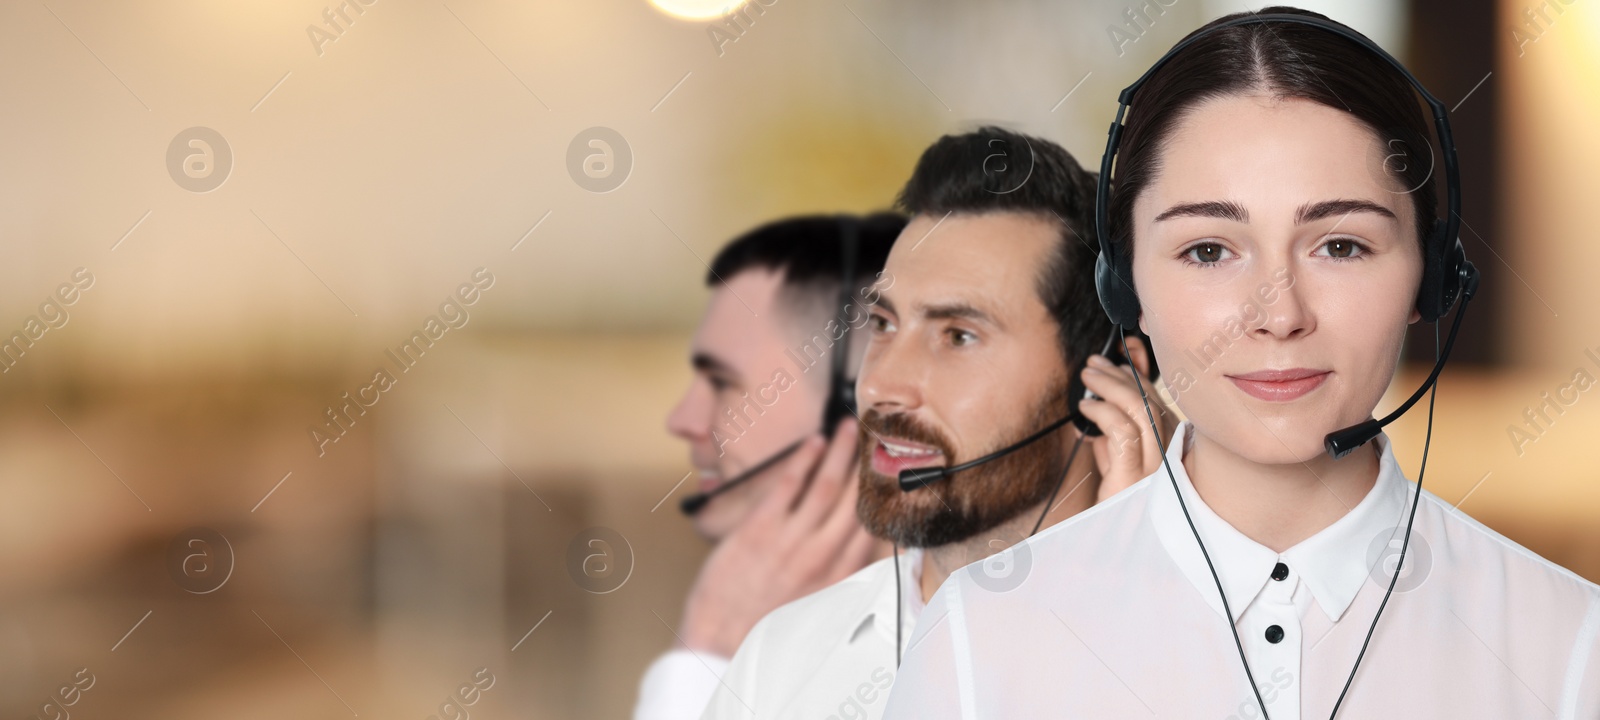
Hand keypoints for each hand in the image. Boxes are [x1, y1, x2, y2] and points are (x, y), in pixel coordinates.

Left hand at [678, 418, 876, 657]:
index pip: (871, 527)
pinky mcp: (758, 530)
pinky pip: (787, 486)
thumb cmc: (764, 632)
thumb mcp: (818, 615)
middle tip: (878, 435)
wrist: (719, 645)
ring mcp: (790, 542)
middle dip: (867, 464)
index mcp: (839, 579)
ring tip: (850, 427)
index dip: (884, 495)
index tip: (893, 471)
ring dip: (840, 452)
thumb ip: (842, 584)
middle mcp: (821, 558)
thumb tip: (864, 562)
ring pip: (825, 487)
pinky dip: (803, 461)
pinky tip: (814, 442)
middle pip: (854, 500)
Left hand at [1077, 336, 1177, 501]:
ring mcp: (1156, 470)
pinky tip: (1086, 408)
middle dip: (1123, 374)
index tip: (1125, 351)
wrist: (1112, 554)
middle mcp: (1170, 459)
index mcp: (1170, 453)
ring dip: (1110, 386)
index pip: (1160, 401)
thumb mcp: (1115, 470)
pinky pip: (1123, 433)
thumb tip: (1102, 417)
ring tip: (1087, 376)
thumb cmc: (1115, 512)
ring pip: (1141, 410)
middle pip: (1152, 401)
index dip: (1144, 372)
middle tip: (1095, 363)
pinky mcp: (1135, 480)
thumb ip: (1115, 443)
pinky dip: (1103, 413)